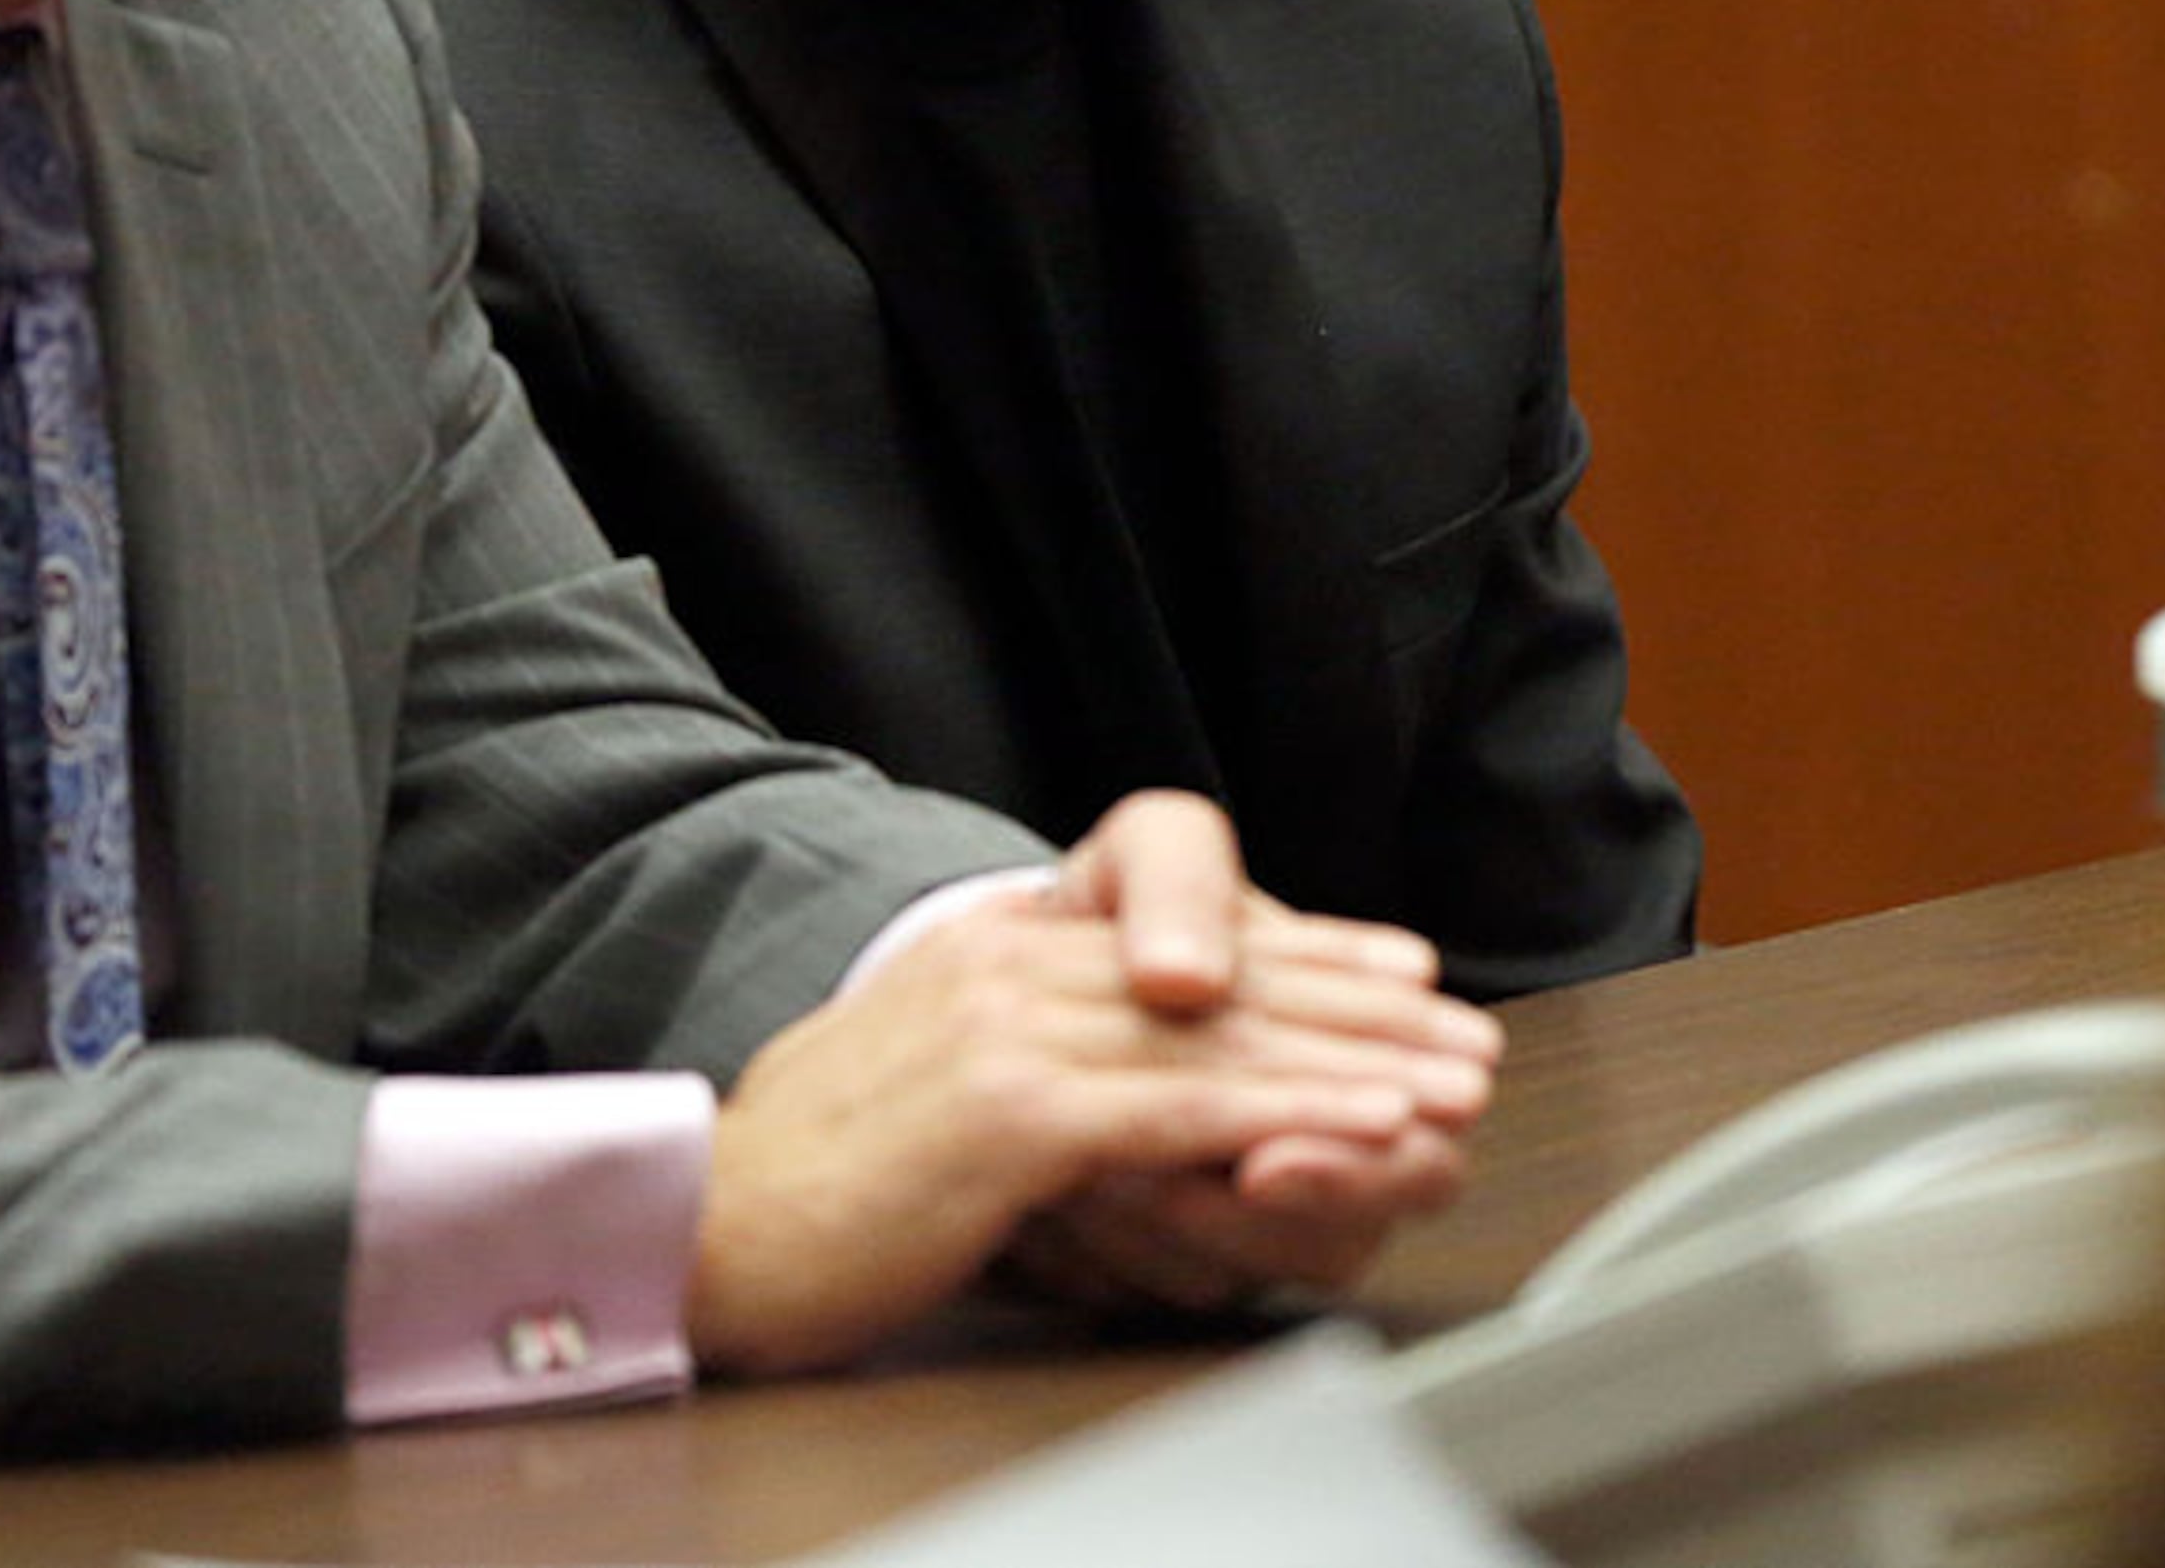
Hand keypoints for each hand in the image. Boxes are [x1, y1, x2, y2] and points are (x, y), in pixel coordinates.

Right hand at [686, 794, 1499, 1375]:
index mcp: (992, 951)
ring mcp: (1013, 1030)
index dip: (1301, 956)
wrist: (699, 1220)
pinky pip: (1184, 1112)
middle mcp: (1009, 963)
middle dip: (1360, 1006)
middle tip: (1465, 1030)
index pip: (1177, 943)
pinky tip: (1364, 1131)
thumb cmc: (811, 1185)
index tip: (1399, 974)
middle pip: (1222, 977)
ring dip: (1357, 1062)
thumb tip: (1110, 1094)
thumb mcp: (926, 1091)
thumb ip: (1019, 1063)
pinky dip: (1293, 1119)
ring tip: (1451, 1083)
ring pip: (1223, 1038)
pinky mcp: (1015, 1112)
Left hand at [1015, 793, 1500, 1309]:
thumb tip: (1189, 973)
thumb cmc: (1117, 917)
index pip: (1417, 1156)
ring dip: (1165, 1230)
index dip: (1357, 1172)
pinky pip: (1145, 1292)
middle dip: (1258, 1224)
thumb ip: (1182, 878)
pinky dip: (1104, 1254)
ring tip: (1094, 1184)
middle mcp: (1311, 1149)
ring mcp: (1237, 1215)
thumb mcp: (1148, 854)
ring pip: (1237, 1280)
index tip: (1272, 1162)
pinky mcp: (1158, 1254)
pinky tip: (1059, 1206)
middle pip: (1340, 1246)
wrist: (1017, 972)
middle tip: (1183, 1192)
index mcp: (1350, 1057)